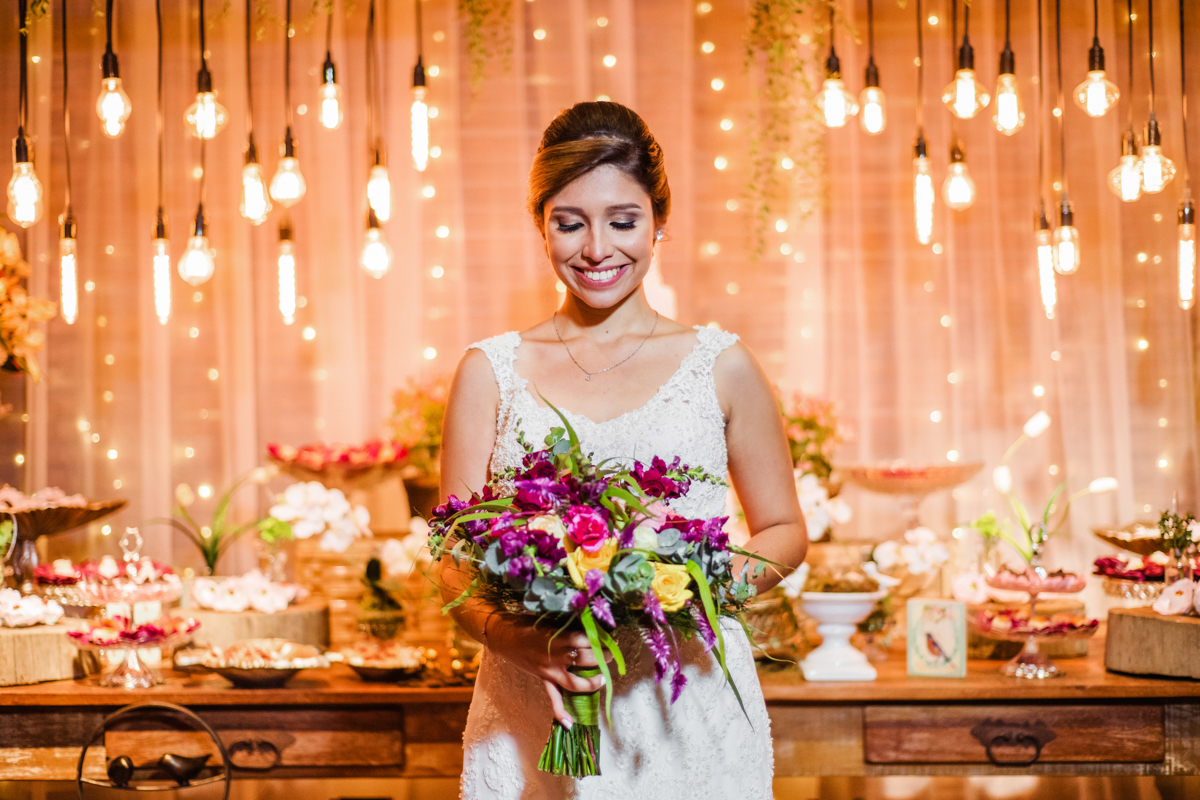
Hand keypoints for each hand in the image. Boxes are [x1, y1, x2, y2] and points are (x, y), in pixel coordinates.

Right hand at [485, 614, 603, 728]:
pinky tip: (570, 724)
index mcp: (559, 637)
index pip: (587, 639)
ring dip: (593, 681)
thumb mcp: (550, 619)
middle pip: (586, 659)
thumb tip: (589, 624)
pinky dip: (560, 712)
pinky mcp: (544, 679)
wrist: (504, 636)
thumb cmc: (528, 623)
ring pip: (576, 681)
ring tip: (604, 677)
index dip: (600, 639)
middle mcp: (556, 656)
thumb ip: (568, 624)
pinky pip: (553, 698)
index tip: (609, 637)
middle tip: (610, 652)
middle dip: (602, 656)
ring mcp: (550, 671)